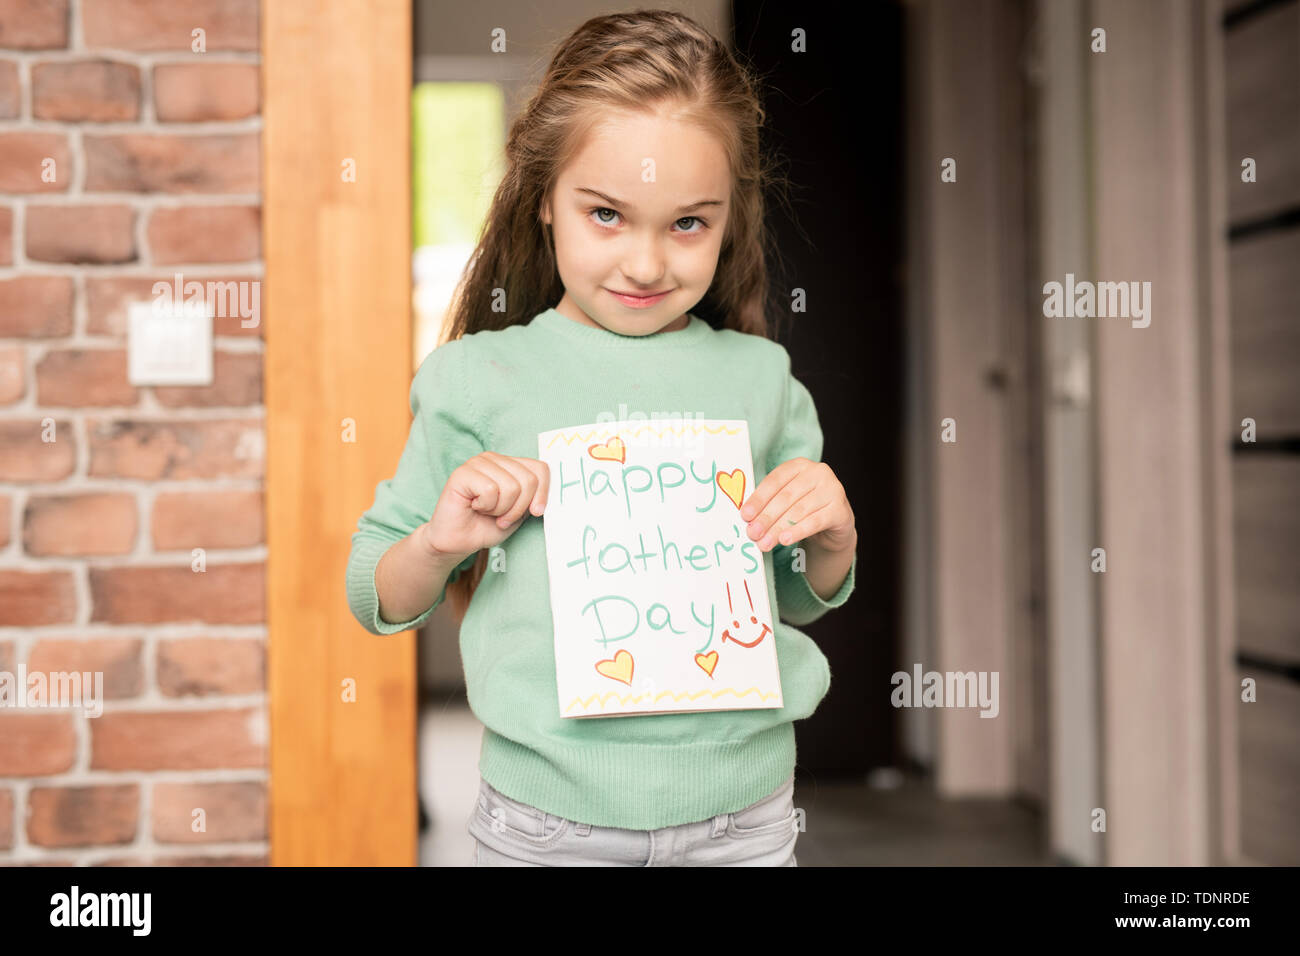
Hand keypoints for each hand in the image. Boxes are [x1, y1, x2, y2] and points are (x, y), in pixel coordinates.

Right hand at [419, 451, 549, 558]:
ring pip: (511, 486)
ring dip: (501, 509)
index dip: (543, 494)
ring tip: (486, 511)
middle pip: (528, 480)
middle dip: (518, 508)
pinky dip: (486, 506)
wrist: (458, 542)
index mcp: (510, 464)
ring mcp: (478, 463)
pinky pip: (490, 490)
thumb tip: (550, 493)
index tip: (534, 512)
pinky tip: (474, 506)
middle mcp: (494, 458)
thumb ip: (534, 498)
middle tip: (501, 516)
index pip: (541, 469)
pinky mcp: (462, 473)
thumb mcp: (520, 513)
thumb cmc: (487, 526)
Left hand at [739, 457, 855, 554]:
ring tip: (764, 543)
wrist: (834, 524)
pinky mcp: (840, 510)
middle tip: (753, 534)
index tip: (745, 515)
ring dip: (778, 528)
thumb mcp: (787, 500)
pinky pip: (815, 522)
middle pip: (786, 497)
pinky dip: (798, 531)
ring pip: (799, 511)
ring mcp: (832, 490)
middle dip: (766, 517)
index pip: (775, 480)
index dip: (758, 498)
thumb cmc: (804, 508)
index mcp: (799, 465)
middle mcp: (818, 473)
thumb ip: (769, 503)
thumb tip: (747, 518)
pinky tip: (785, 540)